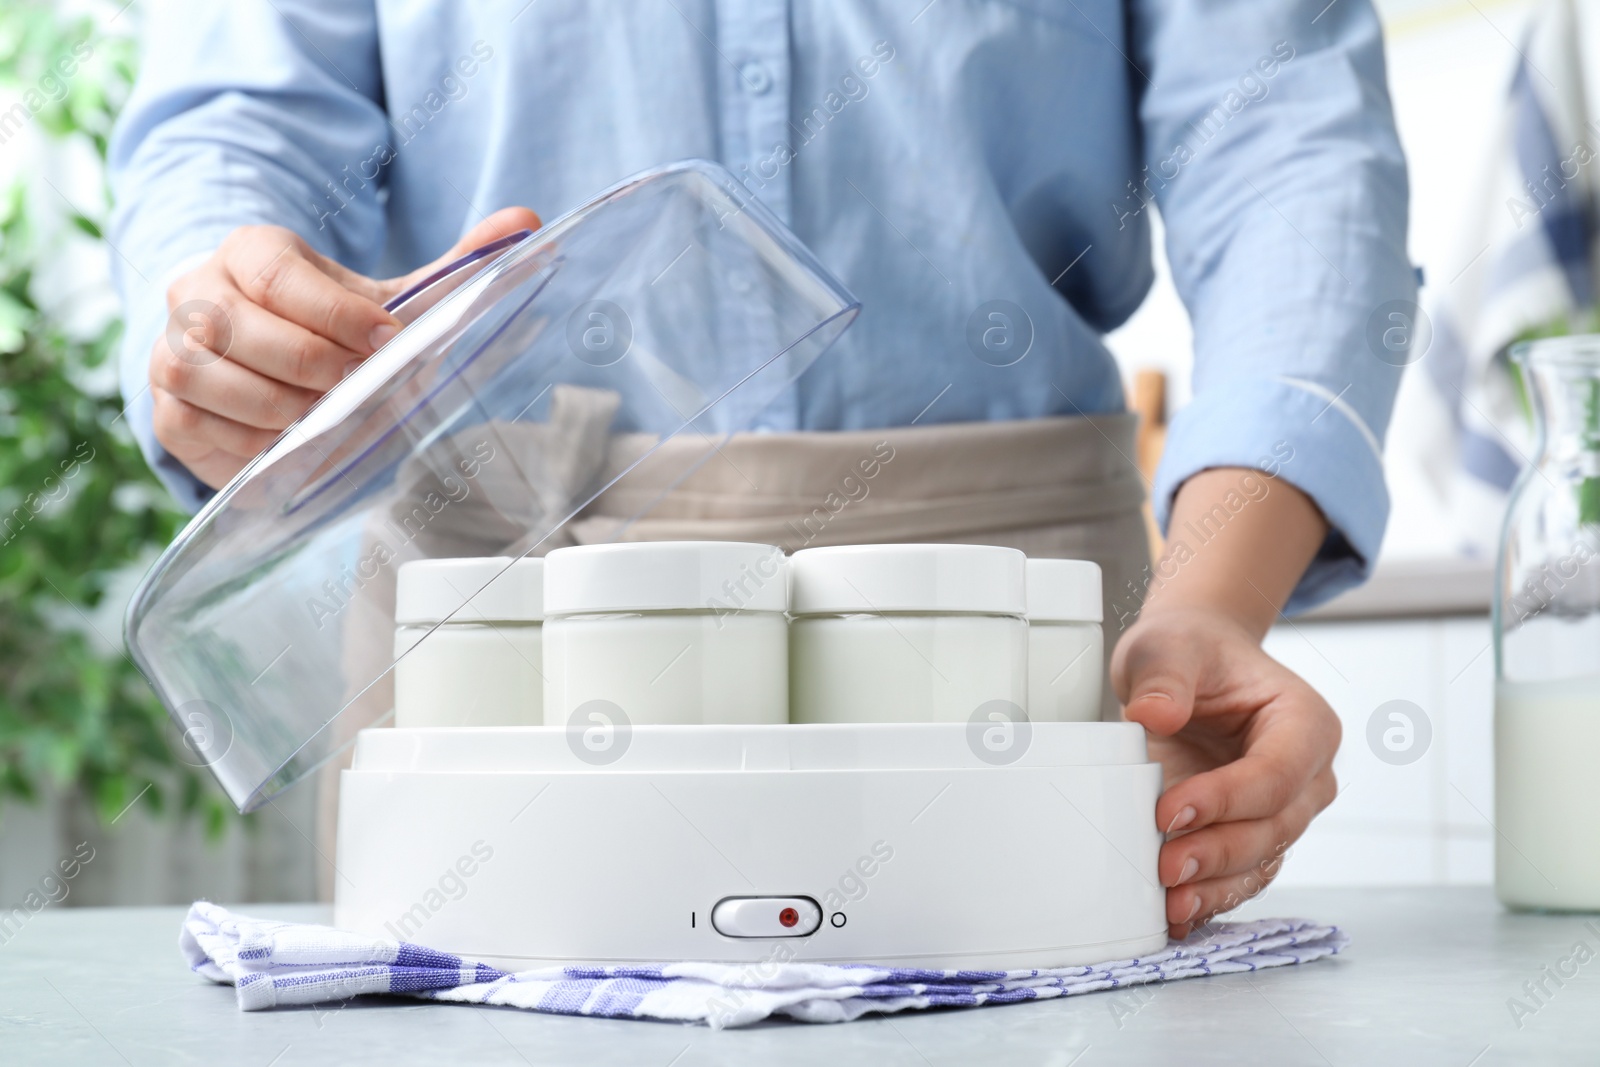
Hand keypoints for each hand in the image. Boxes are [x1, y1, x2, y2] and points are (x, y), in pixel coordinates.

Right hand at [150, 206, 540, 487]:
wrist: (259, 355)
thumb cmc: (327, 326)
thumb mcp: (384, 297)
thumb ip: (454, 267)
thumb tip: (529, 224)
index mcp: (251, 251)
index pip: (275, 273)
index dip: (331, 311)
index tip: (385, 341)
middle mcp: (196, 293)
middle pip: (235, 328)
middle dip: (308, 366)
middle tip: (358, 388)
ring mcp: (171, 353)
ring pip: (206, 377)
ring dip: (277, 408)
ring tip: (327, 419)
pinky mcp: (169, 413)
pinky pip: (197, 427)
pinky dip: (251, 443)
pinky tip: (294, 445)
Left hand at [1112, 604, 1339, 939]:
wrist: (1189, 668)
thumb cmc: (1190, 652)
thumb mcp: (1169, 646)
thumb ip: (1165, 676)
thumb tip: (1155, 715)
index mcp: (1305, 723)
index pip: (1276, 774)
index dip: (1227, 799)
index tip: (1170, 809)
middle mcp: (1307, 776)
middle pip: (1273, 827)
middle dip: (1218, 852)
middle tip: (1165, 866)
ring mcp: (1282, 812)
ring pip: (1260, 862)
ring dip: (1216, 887)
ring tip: (1170, 903)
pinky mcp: (1250, 836)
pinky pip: (1240, 877)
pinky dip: (1210, 896)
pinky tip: (1176, 913)